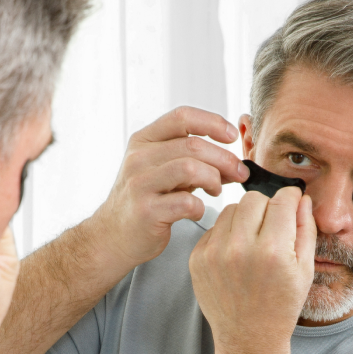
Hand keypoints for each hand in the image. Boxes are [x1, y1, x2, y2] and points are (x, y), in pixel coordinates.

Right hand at [88, 106, 249, 269]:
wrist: (112, 236)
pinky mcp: (146, 211)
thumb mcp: (162, 172)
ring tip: (216, 190)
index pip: (182, 117)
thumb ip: (193, 161)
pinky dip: (200, 207)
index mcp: (143, 141)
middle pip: (193, 145)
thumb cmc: (144, 201)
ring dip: (214, 179)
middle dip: (224, 158)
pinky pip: (186, 202)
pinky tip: (197, 210)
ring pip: (190, 168)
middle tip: (239, 172)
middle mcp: (138, 158)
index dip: (213, 123)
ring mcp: (140, 184)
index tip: (231, 137)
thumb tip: (234, 162)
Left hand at [189, 187, 315, 353]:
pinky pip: (213, 228)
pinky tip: (236, 257)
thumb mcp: (305, 269)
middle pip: (253, 199)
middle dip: (266, 207)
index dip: (290, 199)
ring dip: (244, 218)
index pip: (281, 199)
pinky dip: (226, 235)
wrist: (248, 338)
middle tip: (271, 227)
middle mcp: (240, 248)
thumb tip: (301, 198)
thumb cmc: (280, 306)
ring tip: (253, 242)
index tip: (290, 206)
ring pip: (230, 210)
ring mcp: (214, 254)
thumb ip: (305, 228)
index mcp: (273, 250)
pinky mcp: (197, 259)